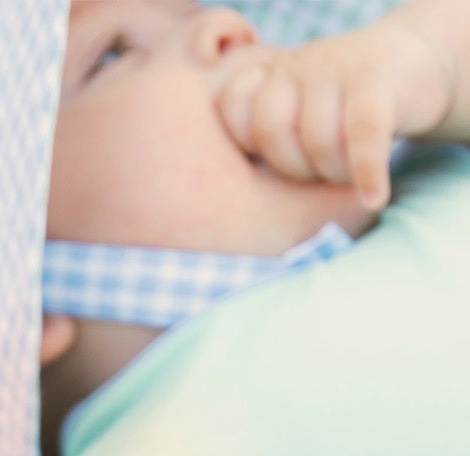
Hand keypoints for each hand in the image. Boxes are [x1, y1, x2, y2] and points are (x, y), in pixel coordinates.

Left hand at [218, 14, 456, 209]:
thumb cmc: (340, 112)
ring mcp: (335, 64)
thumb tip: (225, 210)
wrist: (413, 63)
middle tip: (318, 176)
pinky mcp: (376, 74)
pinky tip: (373, 197)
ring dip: (336, 172)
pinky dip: (367, 171)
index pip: (232, 106)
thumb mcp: (296, 118)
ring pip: (319, 136)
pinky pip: (363, 132)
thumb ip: (263, 145)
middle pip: (271, 130)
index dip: (248, 143)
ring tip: (349, 176)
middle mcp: (296, 64)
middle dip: (295, 168)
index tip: (271, 161)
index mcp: (268, 76)